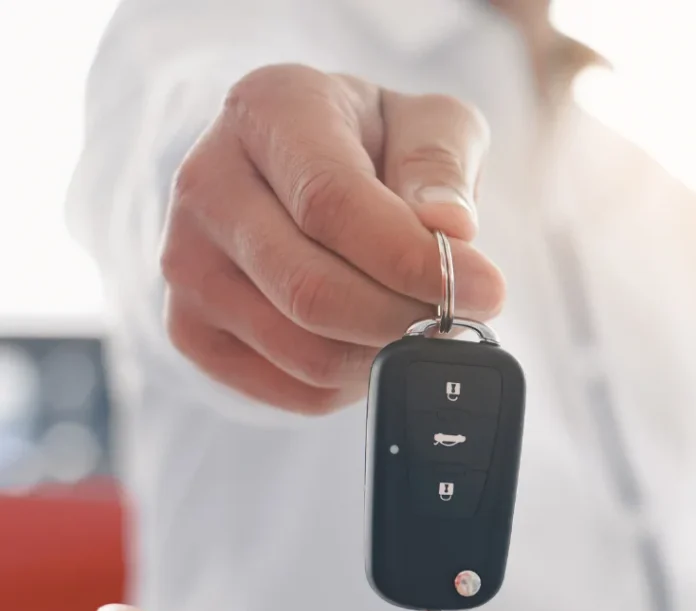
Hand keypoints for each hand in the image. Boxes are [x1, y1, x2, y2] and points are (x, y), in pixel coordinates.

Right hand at [160, 64, 504, 412]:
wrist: (294, 176)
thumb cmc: (371, 145)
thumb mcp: (426, 123)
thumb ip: (441, 164)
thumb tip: (450, 227)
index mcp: (267, 111)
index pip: (333, 205)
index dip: (414, 263)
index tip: (484, 290)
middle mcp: (207, 185)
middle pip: (313, 292)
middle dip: (404, 320)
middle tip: (456, 320)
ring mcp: (188, 265)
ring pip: (305, 354)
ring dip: (382, 355)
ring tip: (415, 324)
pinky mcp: (192, 331)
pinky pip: (292, 390)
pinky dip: (351, 383)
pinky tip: (368, 341)